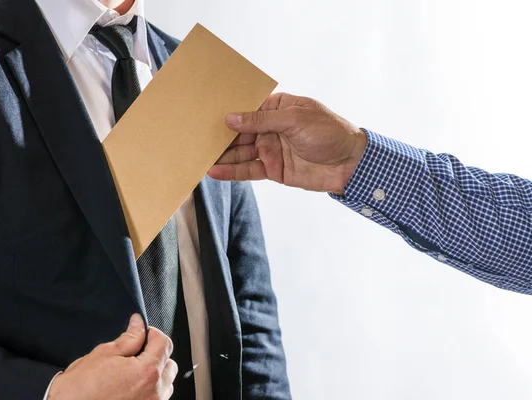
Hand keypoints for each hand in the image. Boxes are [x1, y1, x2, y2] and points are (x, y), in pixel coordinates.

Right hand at [47, 314, 177, 399]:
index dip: (153, 334)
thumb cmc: (80, 390)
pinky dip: (150, 391)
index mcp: (147, 372)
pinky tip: (131, 388)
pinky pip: (157, 399)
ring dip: (155, 375)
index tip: (143, 334)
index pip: (164, 344)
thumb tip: (139, 324)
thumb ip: (128, 338)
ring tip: (132, 373)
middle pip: (169, 365)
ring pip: (166, 385)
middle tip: (136, 353)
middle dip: (156, 355)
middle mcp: (155, 392)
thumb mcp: (103, 355)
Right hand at [209, 93, 367, 193]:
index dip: (227, 112)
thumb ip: (261, 120)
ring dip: (222, 156)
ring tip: (199, 158)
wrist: (350, 164)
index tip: (205, 115)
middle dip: (220, 136)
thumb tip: (231, 118)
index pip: (246, 109)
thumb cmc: (329, 132)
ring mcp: (271, 149)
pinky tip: (215, 172)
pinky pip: (248, 170)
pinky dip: (232, 172)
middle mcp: (271, 128)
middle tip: (196, 140)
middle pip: (239, 132)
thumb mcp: (295, 119)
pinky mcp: (273, 170)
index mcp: (278, 108)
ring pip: (240, 153)